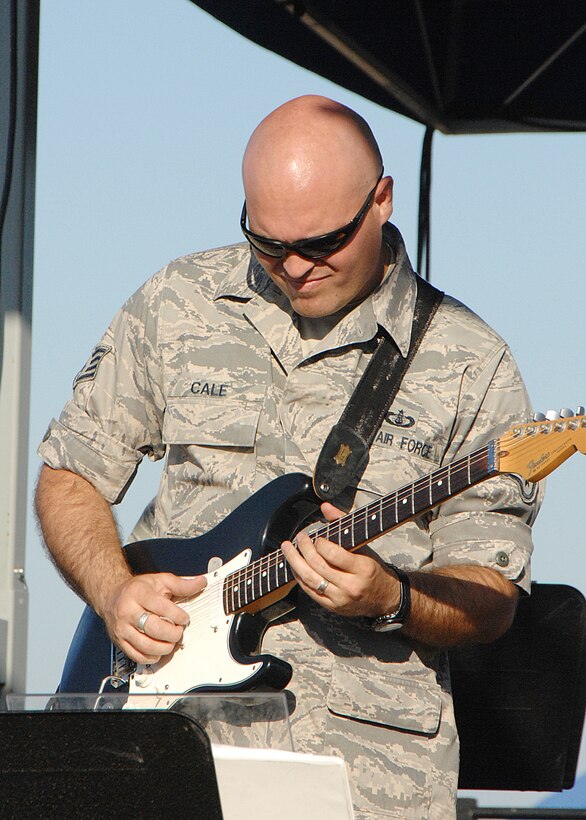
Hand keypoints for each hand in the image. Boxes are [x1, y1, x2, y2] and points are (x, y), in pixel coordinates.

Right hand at [101, 573, 206, 663]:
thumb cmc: (137, 589)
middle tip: (178, 631)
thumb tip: (200, 582)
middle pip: (154, 629)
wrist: (112, 596)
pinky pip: (137, 656)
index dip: (178, 616)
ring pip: (146, 645)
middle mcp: (127, 611)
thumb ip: (181, 584)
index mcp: (138, 594)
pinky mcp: (119, 641)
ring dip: (164, 647)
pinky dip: (152, 657)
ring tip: (170, 641)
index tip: (184, 618)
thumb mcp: (160, 581)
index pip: (162, 608)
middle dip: (172, 633)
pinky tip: (159, 649)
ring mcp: (122, 628)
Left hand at [281, 502, 399, 616]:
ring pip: (310, 579)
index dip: (320, 544)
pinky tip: (294, 566)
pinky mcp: (332, 607)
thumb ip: (343, 523)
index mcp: (363, 568)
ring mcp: (340, 598)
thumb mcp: (364, 545)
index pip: (334, 555)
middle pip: (319, 566)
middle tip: (300, 538)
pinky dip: (299, 577)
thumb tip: (325, 507)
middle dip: (304, 549)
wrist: (384, 599)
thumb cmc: (373, 569)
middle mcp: (351, 586)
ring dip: (295, 562)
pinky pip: (310, 591)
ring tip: (288, 549)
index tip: (317, 537)